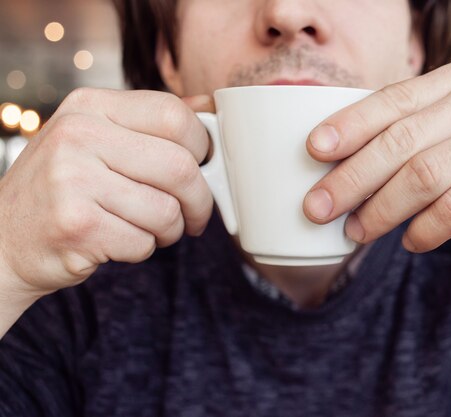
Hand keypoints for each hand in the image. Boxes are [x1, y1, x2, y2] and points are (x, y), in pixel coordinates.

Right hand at [0, 88, 213, 295]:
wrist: (4, 239)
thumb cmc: (63, 188)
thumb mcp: (97, 138)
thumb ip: (149, 122)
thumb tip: (207, 103)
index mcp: (89, 105)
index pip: (174, 114)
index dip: (202, 147)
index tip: (202, 167)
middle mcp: (77, 135)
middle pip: (180, 166)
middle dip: (200, 199)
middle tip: (195, 214)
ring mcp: (72, 180)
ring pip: (167, 210)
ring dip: (170, 230)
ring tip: (150, 228)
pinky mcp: (76, 225)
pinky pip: (144, 242)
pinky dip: (143, 250)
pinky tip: (120, 241)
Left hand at [303, 56, 450, 252]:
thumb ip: (429, 129)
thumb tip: (354, 160)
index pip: (394, 100)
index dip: (349, 127)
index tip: (312, 151)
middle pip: (400, 142)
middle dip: (352, 178)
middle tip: (318, 206)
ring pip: (423, 176)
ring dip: (382, 210)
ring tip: (358, 232)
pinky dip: (427, 229)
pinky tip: (411, 242)